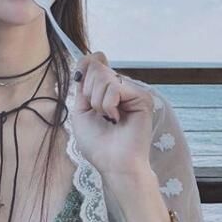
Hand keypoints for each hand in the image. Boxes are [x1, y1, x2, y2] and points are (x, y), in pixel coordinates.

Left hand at [70, 53, 154, 179]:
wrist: (113, 163)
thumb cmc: (97, 143)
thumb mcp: (81, 110)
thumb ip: (83, 85)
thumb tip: (89, 58)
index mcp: (105, 91)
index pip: (94, 63)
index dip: (85, 65)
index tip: (79, 79)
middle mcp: (120, 88)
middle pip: (96, 68)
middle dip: (89, 93)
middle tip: (99, 114)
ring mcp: (131, 92)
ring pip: (104, 76)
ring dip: (98, 102)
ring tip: (109, 119)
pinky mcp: (142, 97)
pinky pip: (115, 87)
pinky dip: (108, 105)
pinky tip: (116, 119)